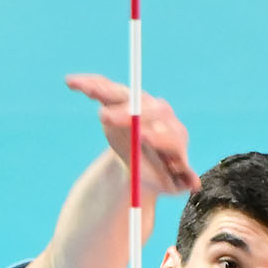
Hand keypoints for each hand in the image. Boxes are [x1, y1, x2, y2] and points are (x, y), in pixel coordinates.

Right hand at [65, 73, 201, 196]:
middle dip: (126, 113)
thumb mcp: (170, 183)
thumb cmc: (159, 174)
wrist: (143, 162)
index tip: (143, 137)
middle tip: (103, 117)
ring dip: (104, 91)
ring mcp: (142, 103)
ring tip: (87, 90)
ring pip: (125, 95)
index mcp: (175, 136)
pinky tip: (73, 83)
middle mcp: (162, 114)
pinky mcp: (122, 97)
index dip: (156, 135)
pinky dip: (90, 85)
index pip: (169, 133)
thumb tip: (195, 184)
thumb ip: (181, 182)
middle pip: (148, 109)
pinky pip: (106, 88)